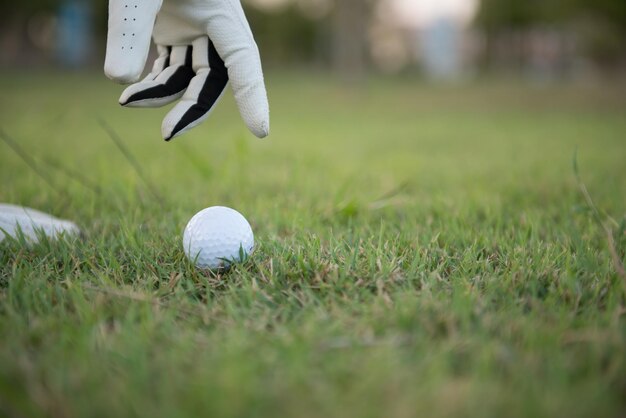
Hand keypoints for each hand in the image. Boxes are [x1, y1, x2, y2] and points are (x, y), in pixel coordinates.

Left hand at [104, 0, 269, 140]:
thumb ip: (128, 31)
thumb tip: (118, 83)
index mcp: (222, 12)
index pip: (243, 62)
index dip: (253, 96)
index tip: (260, 132)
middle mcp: (212, 26)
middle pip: (213, 78)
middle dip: (191, 106)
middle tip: (167, 133)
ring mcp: (191, 28)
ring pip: (187, 76)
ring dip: (162, 94)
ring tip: (127, 102)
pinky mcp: (169, 29)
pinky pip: (167, 65)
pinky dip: (150, 81)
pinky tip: (131, 91)